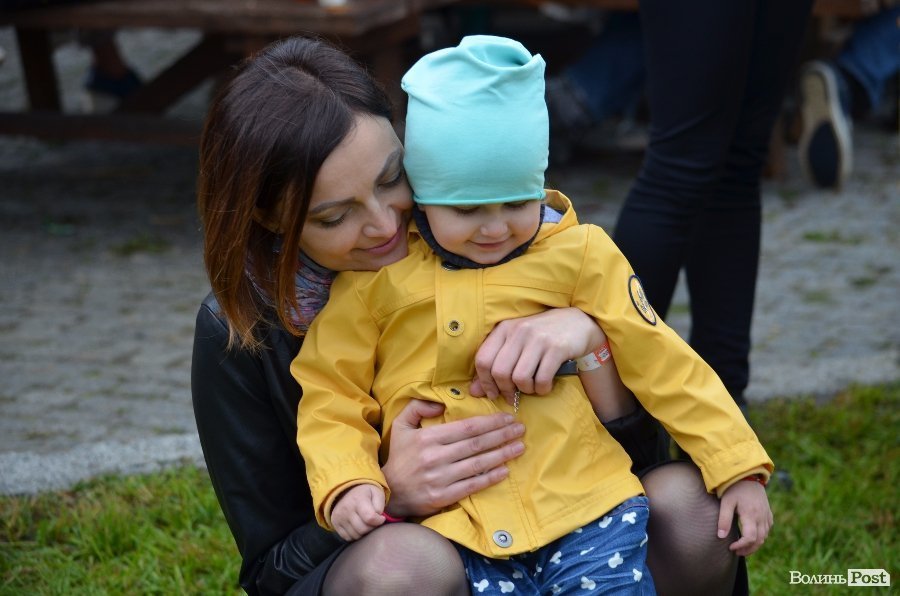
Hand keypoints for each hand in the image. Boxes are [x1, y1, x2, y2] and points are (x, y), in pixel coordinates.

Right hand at [331, 484, 384, 541]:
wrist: (347, 491)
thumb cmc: (366, 494)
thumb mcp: (376, 492)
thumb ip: (380, 505)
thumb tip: (378, 518)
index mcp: (358, 499)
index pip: (370, 518)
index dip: (379, 521)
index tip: (381, 518)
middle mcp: (346, 509)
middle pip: (363, 529)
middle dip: (372, 528)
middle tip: (374, 523)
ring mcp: (339, 517)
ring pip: (356, 535)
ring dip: (364, 533)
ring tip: (366, 524)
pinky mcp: (335, 524)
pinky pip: (348, 537)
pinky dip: (355, 535)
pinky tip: (358, 527)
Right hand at [381, 399, 525, 517]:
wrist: (389, 493)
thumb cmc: (398, 457)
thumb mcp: (400, 427)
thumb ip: (417, 408)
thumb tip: (440, 402)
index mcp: (428, 438)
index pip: (466, 427)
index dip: (490, 422)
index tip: (507, 417)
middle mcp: (435, 457)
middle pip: (476, 444)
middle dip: (502, 435)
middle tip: (520, 429)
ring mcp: (440, 478)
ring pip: (477, 463)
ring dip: (502, 454)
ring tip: (519, 447)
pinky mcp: (443, 496)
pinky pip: (472, 485)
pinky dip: (490, 477)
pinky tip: (505, 470)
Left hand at [470, 307, 604, 400]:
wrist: (577, 322)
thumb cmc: (541, 336)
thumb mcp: (515, 345)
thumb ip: (494, 365)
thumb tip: (474, 392)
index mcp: (504, 329)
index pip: (482, 359)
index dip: (484, 382)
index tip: (493, 394)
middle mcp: (519, 331)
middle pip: (499, 371)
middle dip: (505, 390)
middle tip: (513, 396)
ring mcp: (538, 339)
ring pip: (520, 377)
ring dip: (525, 390)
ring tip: (531, 388)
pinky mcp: (557, 348)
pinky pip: (542, 378)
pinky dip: (541, 389)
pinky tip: (544, 387)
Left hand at [718, 480, 772, 555]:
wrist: (748, 474)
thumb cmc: (734, 488)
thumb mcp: (726, 502)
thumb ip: (724, 519)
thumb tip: (721, 536)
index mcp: (751, 515)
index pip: (750, 538)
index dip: (741, 546)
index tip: (731, 548)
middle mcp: (761, 517)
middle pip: (759, 540)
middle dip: (748, 549)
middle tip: (736, 552)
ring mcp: (766, 515)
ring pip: (765, 536)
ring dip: (755, 545)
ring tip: (742, 548)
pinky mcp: (768, 513)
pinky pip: (767, 529)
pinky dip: (761, 536)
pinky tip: (752, 537)